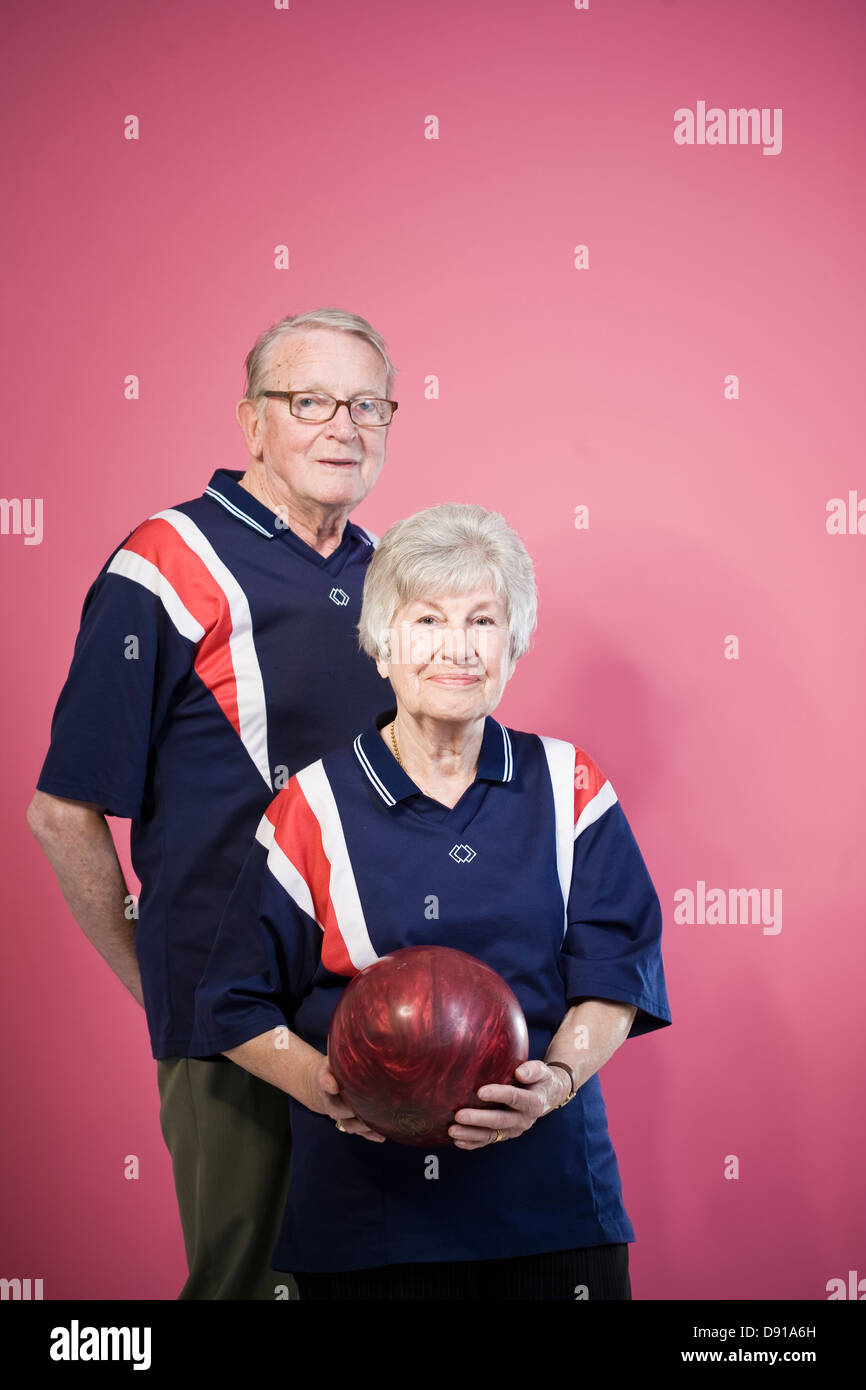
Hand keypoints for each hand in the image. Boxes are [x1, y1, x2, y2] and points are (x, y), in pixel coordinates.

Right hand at [306, 1054, 385, 1142]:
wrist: (325, 1084)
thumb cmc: (335, 1067)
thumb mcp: (335, 1056)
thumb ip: (342, 1050)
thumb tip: (359, 1033)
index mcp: (325, 1080)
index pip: (324, 1082)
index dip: (328, 1084)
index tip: (334, 1085)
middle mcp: (330, 1100)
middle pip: (337, 1109)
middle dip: (352, 1109)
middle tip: (369, 1105)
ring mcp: (340, 1114)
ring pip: (348, 1124)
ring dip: (363, 1126)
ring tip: (380, 1123)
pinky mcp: (349, 1122)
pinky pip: (358, 1131)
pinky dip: (369, 1135)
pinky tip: (381, 1136)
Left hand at [449, 1059, 570, 1150]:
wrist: (545, 1096)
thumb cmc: (539, 1079)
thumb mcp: (542, 1071)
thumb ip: (533, 1070)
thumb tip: (520, 1072)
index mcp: (534, 1102)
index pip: (515, 1098)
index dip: (498, 1095)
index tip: (480, 1092)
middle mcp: (524, 1120)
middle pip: (500, 1121)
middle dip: (478, 1119)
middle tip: (459, 1115)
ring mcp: (513, 1130)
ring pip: (491, 1135)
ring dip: (471, 1134)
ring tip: (452, 1131)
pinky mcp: (504, 1135)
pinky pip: (487, 1141)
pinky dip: (472, 1143)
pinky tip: (457, 1141)